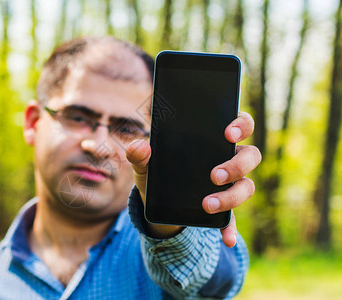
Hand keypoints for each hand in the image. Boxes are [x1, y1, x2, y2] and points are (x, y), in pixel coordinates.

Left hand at [126, 111, 261, 246]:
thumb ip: (139, 155)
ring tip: (207, 204)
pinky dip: (230, 229)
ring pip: (246, 186)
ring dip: (231, 196)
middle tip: (214, 176)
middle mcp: (227, 160)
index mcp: (213, 141)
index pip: (240, 124)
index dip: (241, 125)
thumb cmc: (158, 173)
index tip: (228, 133)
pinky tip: (226, 239)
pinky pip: (233, 218)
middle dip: (236, 166)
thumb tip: (139, 147)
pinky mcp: (224, 209)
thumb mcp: (146, 164)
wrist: (157, 203)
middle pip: (250, 156)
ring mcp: (229, 185)